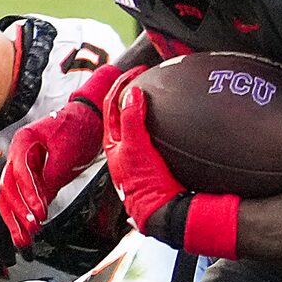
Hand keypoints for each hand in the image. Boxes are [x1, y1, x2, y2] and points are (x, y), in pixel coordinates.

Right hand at [0, 63, 130, 242]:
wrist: (91, 119)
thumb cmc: (79, 127)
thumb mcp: (66, 154)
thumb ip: (51, 178)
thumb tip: (41, 203)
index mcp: (22, 142)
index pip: (19, 174)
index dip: (28, 195)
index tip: (38, 213)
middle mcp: (19, 154)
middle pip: (7, 188)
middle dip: (16, 213)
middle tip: (27, 232)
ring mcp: (25, 165)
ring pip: (12, 195)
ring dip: (16, 218)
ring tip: (23, 238)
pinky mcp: (35, 175)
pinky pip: (24, 196)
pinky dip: (25, 212)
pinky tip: (26, 228)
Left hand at [102, 76, 187, 235]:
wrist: (163, 210)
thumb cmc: (145, 185)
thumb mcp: (136, 148)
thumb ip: (132, 119)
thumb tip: (133, 92)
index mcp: (113, 142)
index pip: (112, 104)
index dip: (122, 84)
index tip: (137, 70)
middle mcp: (123, 147)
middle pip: (123, 110)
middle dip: (132, 90)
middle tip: (146, 75)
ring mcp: (138, 153)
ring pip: (137, 121)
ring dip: (143, 104)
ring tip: (156, 91)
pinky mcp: (153, 160)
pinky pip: (152, 131)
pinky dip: (155, 119)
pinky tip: (169, 118)